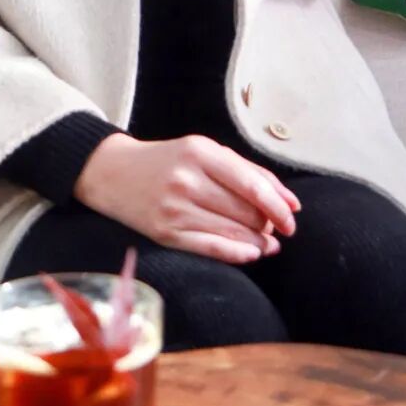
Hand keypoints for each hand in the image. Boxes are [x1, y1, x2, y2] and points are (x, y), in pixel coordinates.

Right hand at [74, 132, 300, 264]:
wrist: (113, 173)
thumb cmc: (167, 160)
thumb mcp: (204, 151)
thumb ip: (246, 171)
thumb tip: (289, 203)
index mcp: (199, 152)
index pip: (251, 184)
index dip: (278, 205)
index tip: (292, 217)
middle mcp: (186, 180)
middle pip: (244, 211)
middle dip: (268, 223)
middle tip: (275, 227)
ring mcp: (174, 209)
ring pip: (232, 232)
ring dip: (258, 241)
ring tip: (267, 243)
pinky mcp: (165, 234)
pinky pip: (211, 249)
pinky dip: (237, 254)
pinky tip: (251, 253)